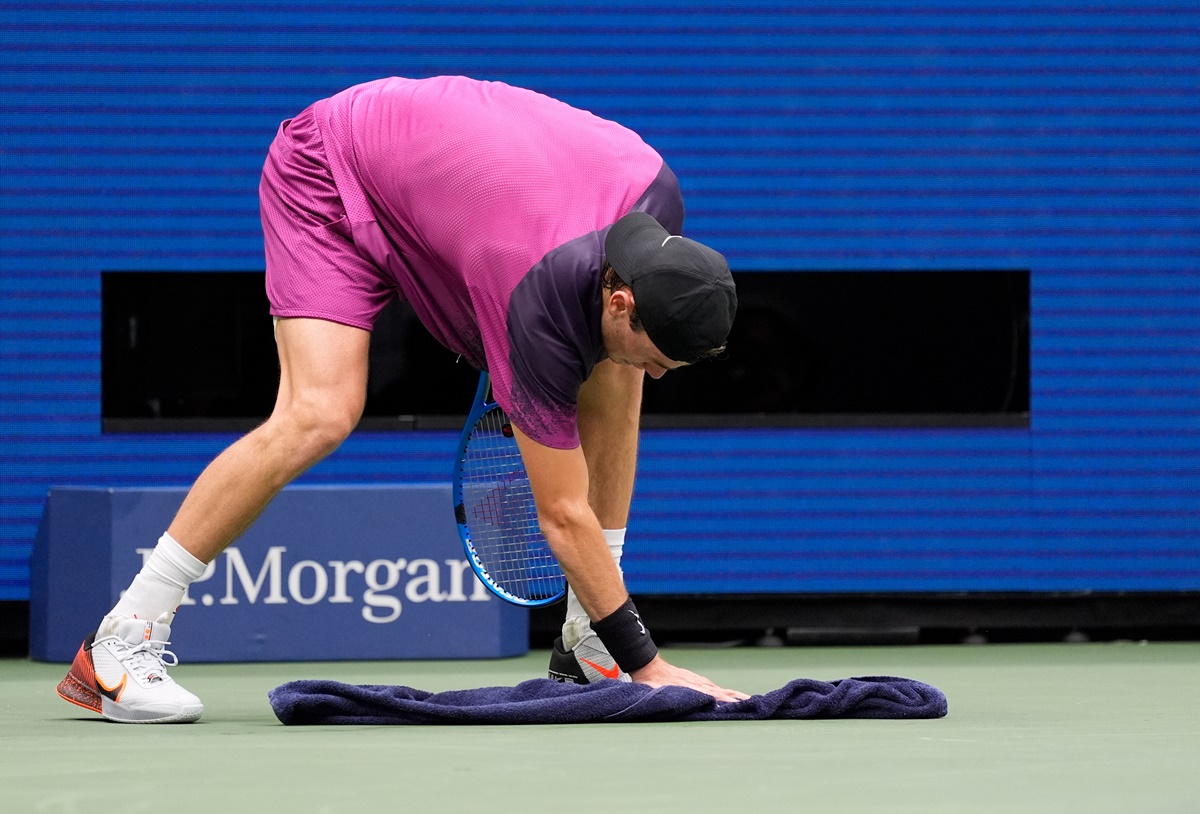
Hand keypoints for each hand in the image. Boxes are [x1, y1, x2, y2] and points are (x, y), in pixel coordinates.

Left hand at [629, 655, 750, 701]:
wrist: (647, 663)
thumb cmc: (649, 679)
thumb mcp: (654, 689)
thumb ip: (664, 694)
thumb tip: (675, 700)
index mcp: (689, 687)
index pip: (710, 695)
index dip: (724, 700)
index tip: (737, 705)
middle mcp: (696, 684)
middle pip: (720, 692)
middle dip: (735, 699)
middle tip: (751, 704)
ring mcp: (696, 681)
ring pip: (718, 689)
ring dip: (732, 695)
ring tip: (747, 701)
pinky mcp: (694, 680)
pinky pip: (712, 686)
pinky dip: (723, 691)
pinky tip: (729, 695)